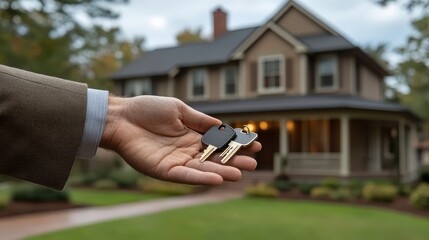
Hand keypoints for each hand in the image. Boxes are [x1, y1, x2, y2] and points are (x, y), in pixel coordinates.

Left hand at [100, 95, 261, 184]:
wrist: (122, 116)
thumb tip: (222, 125)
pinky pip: (185, 176)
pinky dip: (201, 178)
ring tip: (240, 173)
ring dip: (221, 172)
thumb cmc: (148, 109)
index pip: (219, 143)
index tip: (255, 144)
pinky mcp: (164, 170)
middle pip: (214, 159)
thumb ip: (200, 120)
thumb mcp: (179, 110)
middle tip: (253, 163)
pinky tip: (217, 178)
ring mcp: (176, 162)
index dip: (235, 144)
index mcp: (191, 136)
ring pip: (203, 169)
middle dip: (233, 161)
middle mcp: (186, 151)